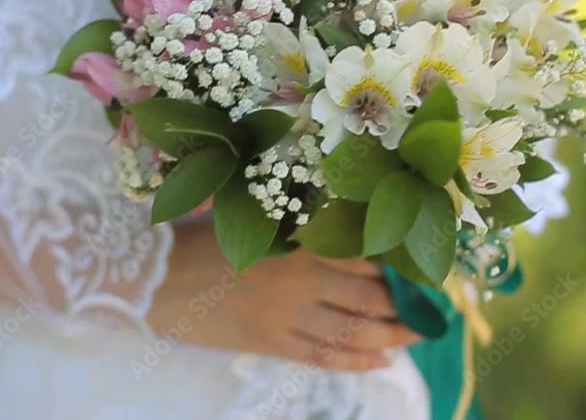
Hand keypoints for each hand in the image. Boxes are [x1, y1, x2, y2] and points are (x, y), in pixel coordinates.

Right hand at [148, 221, 419, 370]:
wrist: (153, 280)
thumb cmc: (199, 240)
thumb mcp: (252, 223)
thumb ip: (297, 229)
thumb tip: (341, 232)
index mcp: (297, 246)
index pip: (364, 260)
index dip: (398, 268)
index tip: (423, 269)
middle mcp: (301, 283)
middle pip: (368, 299)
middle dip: (405, 305)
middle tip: (432, 307)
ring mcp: (287, 318)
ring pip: (353, 332)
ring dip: (391, 335)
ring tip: (416, 335)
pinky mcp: (271, 343)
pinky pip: (323, 357)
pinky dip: (355, 361)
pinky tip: (380, 362)